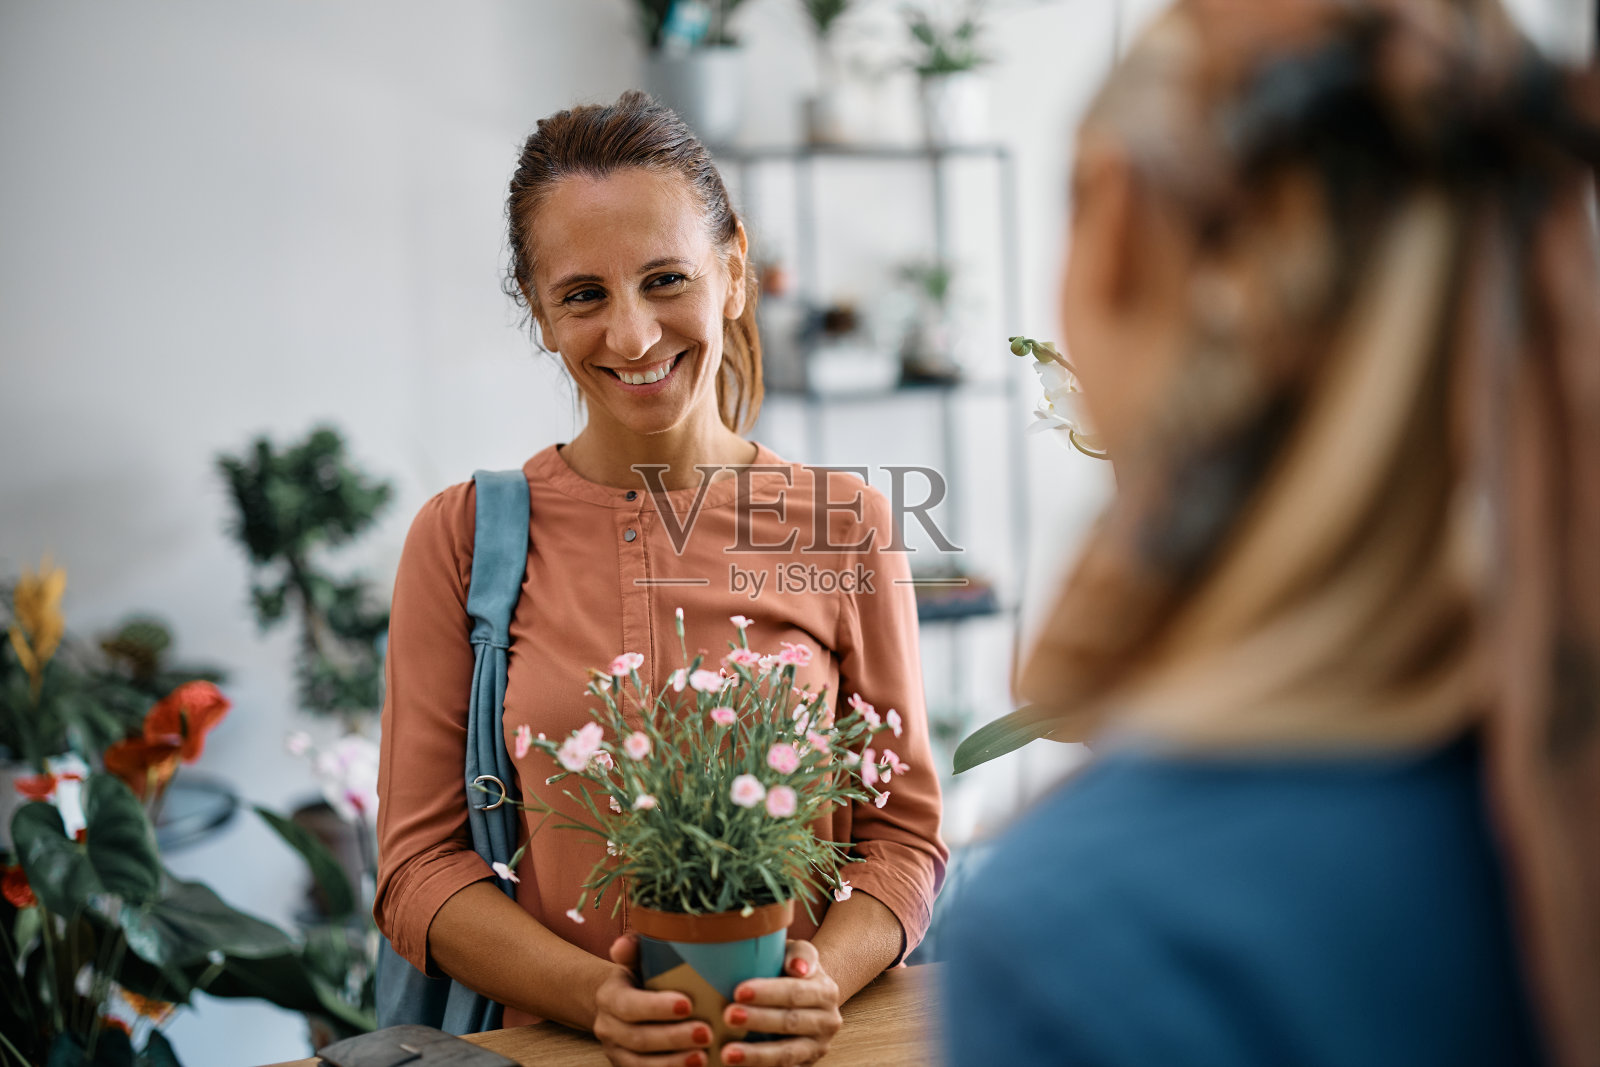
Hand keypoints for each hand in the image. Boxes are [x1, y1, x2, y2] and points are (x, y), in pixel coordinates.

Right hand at [594, 934, 714, 1066]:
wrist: (619, 1005)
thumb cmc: (640, 977)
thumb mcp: (637, 959)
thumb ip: (634, 948)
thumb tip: (623, 944)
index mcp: (609, 996)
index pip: (628, 1004)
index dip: (656, 1007)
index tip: (688, 1004)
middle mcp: (607, 1027)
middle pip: (638, 1038)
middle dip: (673, 1038)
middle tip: (706, 1033)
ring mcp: (616, 1052)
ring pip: (640, 1064)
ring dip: (673, 1062)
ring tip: (703, 1056)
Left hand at [719, 940, 841, 1065]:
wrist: (807, 999)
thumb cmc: (791, 970)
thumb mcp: (797, 953)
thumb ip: (799, 954)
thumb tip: (796, 968)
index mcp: (826, 991)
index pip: (796, 992)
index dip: (768, 992)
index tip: (738, 991)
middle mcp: (827, 1022)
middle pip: (790, 1022)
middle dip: (758, 1020)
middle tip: (728, 1016)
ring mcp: (817, 1048)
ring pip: (787, 1054)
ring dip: (757, 1055)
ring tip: (728, 1053)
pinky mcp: (806, 1065)